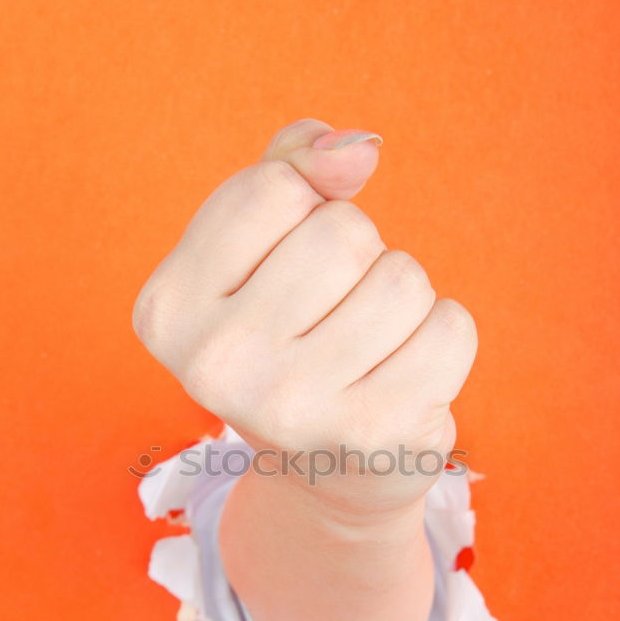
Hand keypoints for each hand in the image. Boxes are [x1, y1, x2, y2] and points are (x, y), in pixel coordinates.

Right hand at [133, 118, 476, 516]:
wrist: (325, 472)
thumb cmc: (292, 339)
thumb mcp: (261, 248)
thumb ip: (291, 167)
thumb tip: (359, 149)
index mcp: (168, 309)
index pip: (275, 188)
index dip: (304, 211)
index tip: (286, 271)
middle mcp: (216, 367)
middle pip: (345, 232)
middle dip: (358, 259)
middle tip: (331, 320)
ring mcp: (293, 410)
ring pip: (403, 280)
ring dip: (402, 302)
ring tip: (365, 352)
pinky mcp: (373, 437)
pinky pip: (451, 329)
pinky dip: (441, 341)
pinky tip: (401, 379)